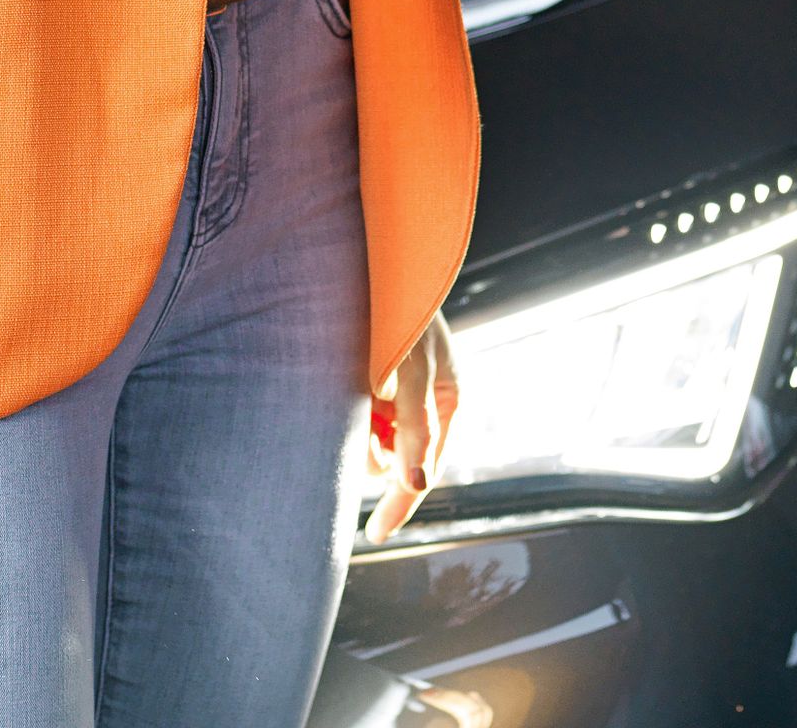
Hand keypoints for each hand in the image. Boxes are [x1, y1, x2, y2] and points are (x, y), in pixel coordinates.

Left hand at [364, 311, 464, 543]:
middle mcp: (425, 402)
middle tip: (363, 423)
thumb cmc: (401, 313)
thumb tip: (415, 485)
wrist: (376, 262)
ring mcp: (396, 392)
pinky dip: (350, 412)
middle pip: (395, 457)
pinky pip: (358, 417)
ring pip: (372, 439)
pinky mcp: (370, 381)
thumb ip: (415, 429)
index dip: (402, 504)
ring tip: (355, 387)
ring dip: (359, 429)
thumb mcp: (412, 373)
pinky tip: (345, 380)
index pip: (425, 469)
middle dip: (374, 453)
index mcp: (450, 402)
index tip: (376, 535)